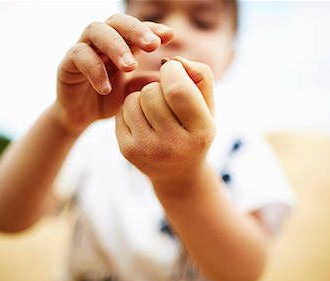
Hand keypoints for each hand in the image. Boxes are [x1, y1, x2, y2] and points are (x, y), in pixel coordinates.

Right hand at [53, 14, 174, 134]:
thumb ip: (148, 83)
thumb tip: (173, 77)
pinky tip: (107, 87)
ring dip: (116, 46)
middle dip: (136, 30)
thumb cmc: (110, 100)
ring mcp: (83, 48)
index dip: (153, 28)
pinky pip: (79, 55)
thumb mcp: (134, 93)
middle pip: (117, 21)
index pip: (138, 27)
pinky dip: (94, 70)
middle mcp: (102, 41)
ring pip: (96, 31)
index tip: (170, 36)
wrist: (81, 118)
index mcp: (122, 44)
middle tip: (153, 45)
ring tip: (131, 66)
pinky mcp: (67, 63)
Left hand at [115, 57, 215, 185]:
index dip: (172, 71)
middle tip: (165, 96)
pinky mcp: (128, 151)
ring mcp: (148, 150)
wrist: (177, 172)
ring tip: (155, 110)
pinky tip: (144, 121)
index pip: (177, 89)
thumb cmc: (194, 130)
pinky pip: (122, 111)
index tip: (173, 71)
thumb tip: (173, 60)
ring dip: (142, 96)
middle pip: (151, 92)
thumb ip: (200, 75)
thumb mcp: (208, 106)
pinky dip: (131, 109)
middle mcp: (174, 145)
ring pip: (133, 99)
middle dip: (157, 86)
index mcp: (201, 131)